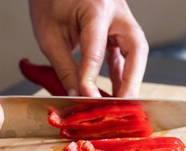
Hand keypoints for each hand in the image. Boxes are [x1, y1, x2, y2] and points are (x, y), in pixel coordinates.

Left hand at [29, 0, 148, 96]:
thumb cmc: (50, 1)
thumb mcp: (50, 36)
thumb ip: (65, 68)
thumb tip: (76, 95)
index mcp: (96, 7)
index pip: (96, 49)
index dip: (91, 77)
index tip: (88, 99)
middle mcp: (116, 10)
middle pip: (136, 48)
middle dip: (132, 81)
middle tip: (125, 105)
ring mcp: (121, 18)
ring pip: (135, 52)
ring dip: (130, 80)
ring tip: (121, 103)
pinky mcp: (118, 27)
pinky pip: (125, 53)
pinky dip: (121, 73)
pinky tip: (116, 90)